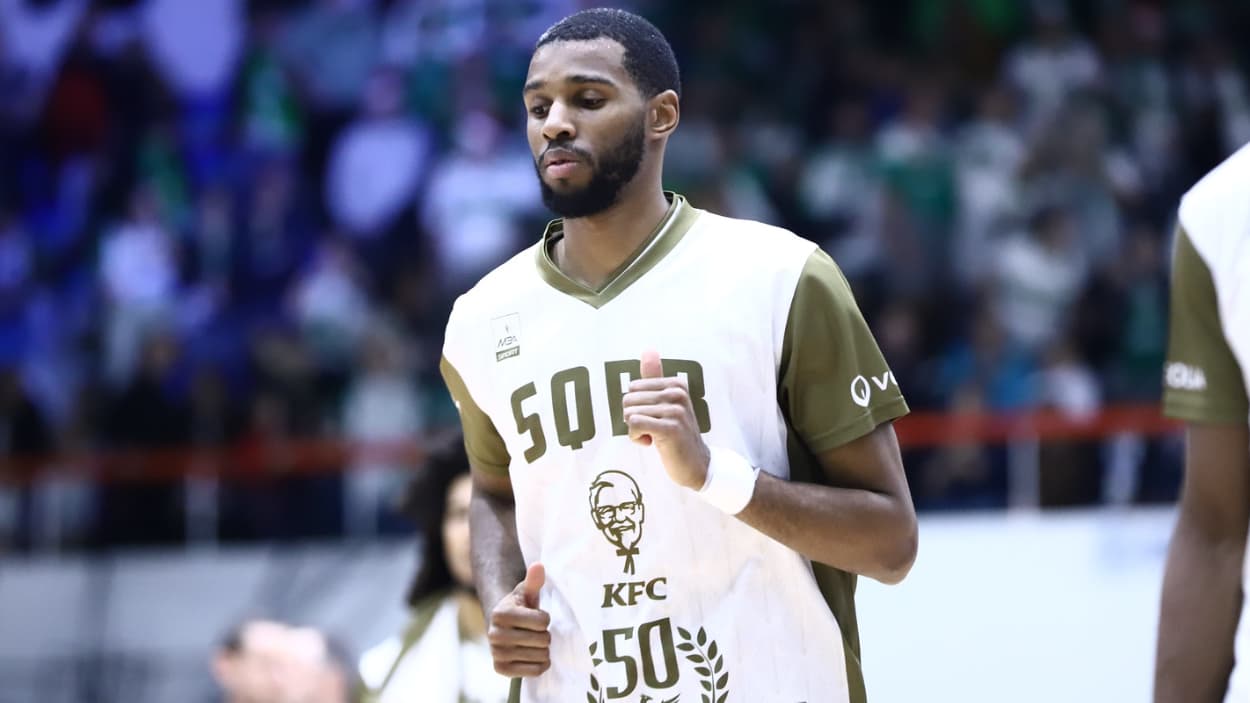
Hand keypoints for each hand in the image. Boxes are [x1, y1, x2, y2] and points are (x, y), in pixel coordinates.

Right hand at [488, 563, 551, 676]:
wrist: (502, 626)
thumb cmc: (519, 606)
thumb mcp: (525, 592)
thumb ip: (533, 580)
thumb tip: (539, 566)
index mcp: (501, 614)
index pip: (543, 622)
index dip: (545, 619)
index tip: (537, 617)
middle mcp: (494, 634)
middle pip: (543, 640)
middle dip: (545, 635)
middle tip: (537, 632)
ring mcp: (496, 653)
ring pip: (540, 656)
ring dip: (544, 650)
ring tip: (536, 643)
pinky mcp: (500, 668)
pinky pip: (533, 672)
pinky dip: (540, 665)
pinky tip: (536, 656)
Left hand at [622, 350, 710, 489]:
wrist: (696, 463)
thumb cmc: (676, 433)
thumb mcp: (667, 403)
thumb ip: (655, 377)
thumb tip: (648, 350)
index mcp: (675, 384)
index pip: (633, 387)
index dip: (637, 406)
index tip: (654, 417)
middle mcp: (677, 393)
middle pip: (628, 400)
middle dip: (634, 418)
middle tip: (653, 428)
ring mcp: (675, 411)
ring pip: (630, 414)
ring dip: (636, 430)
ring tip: (655, 436)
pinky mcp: (670, 428)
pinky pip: (634, 424)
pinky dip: (636, 437)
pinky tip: (651, 443)